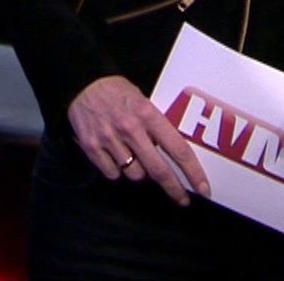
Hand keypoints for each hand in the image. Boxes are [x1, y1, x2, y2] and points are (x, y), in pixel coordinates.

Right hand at [68, 75, 212, 205]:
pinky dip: (117, 170)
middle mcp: (130, 129)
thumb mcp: (143, 99)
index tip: (203, 188)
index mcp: (148, 114)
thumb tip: (171, 152)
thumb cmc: (116, 91)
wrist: (80, 82)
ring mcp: (110, 139)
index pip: (178, 149)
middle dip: (174, 188)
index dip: (193, 172)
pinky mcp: (92, 147)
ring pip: (135, 174)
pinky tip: (115, 156)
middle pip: (159, 170)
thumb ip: (156, 125)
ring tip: (133, 156)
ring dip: (139, 172)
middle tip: (182, 199)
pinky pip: (112, 173)